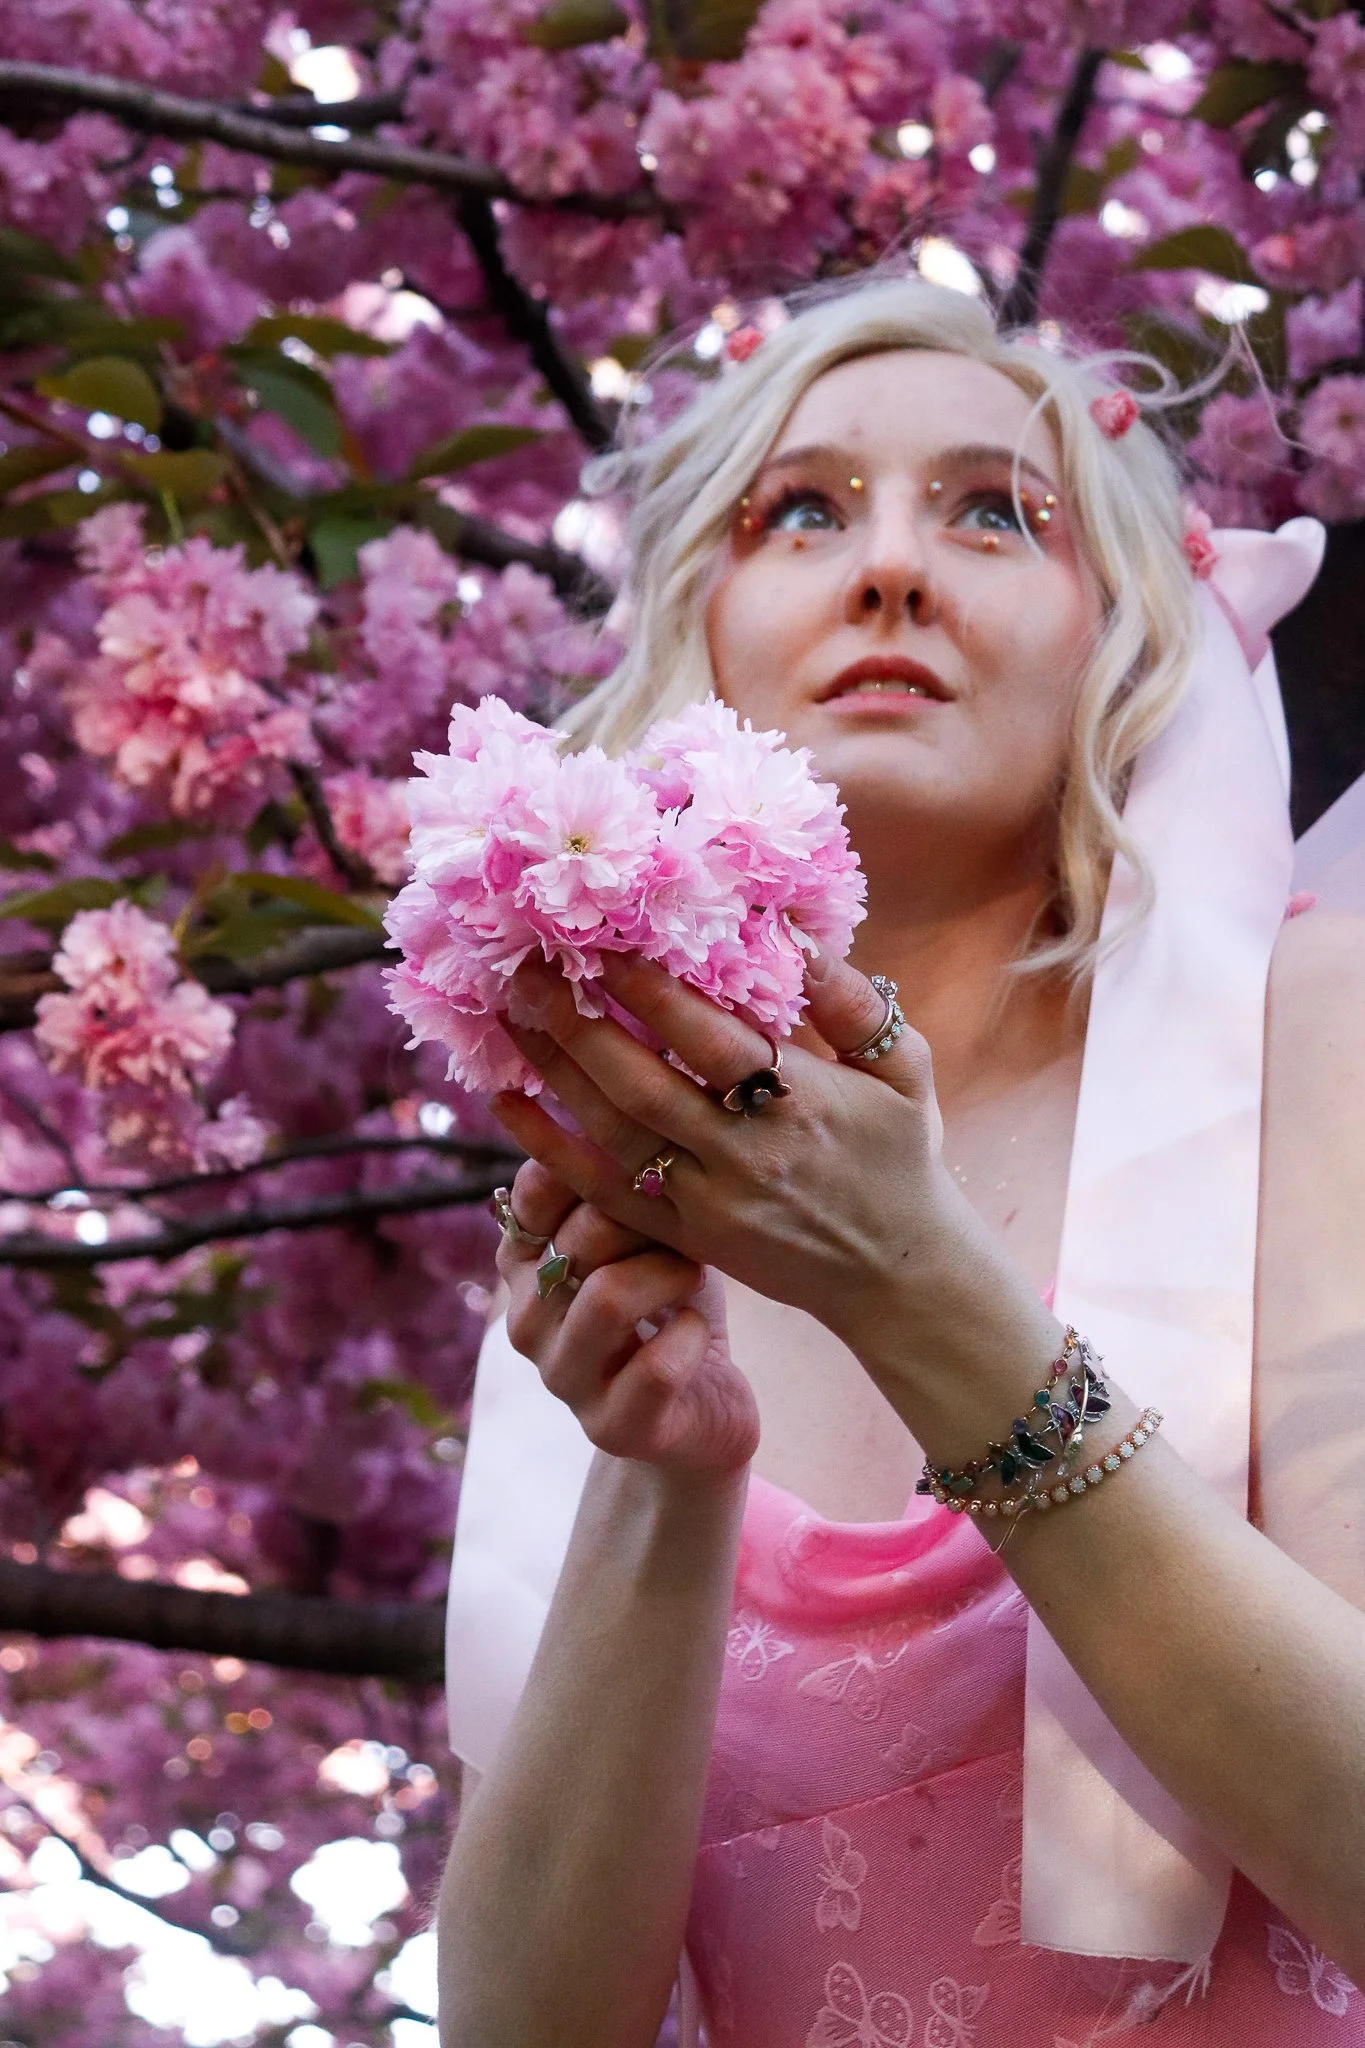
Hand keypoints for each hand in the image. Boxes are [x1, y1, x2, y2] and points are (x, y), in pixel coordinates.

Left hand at [491, 947, 968, 1364]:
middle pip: (644, 1086)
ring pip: (614, 1134)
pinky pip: (603, 1192)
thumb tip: (796, 935)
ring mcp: (708, 1202)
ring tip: (510, 1015)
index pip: (713, 1041)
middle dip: (578, 1025)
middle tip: (528, 969)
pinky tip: (505, 1103)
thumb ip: (854, 1003)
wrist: (896, 1275)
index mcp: (803, 1103)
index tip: (601, 944)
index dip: (651, 994)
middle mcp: (747, 1154)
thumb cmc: (899, 1155)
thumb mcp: (905, 1070)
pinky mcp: (683, 1238)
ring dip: (554, 1073)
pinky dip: (549, 1149)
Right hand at [495, 1158, 759, 1475]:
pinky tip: (698, 1331)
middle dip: (650, 1219)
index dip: (598, 1165)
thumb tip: (632, 1082)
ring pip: (608, 1297)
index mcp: (523, 1261)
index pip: (535, 1188)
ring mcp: (563, 1379)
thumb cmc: (671, 1299)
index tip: (650, 1166)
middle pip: (579, 1236)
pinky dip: (692, 1336)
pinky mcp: (612, 1427)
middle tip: (689, 1222)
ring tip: (692, 1272)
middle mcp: (525, 1320)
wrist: (701, 1410)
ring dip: (669, 1274)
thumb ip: (620, 1174)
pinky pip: (656, 1366)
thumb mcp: (646, 1228)